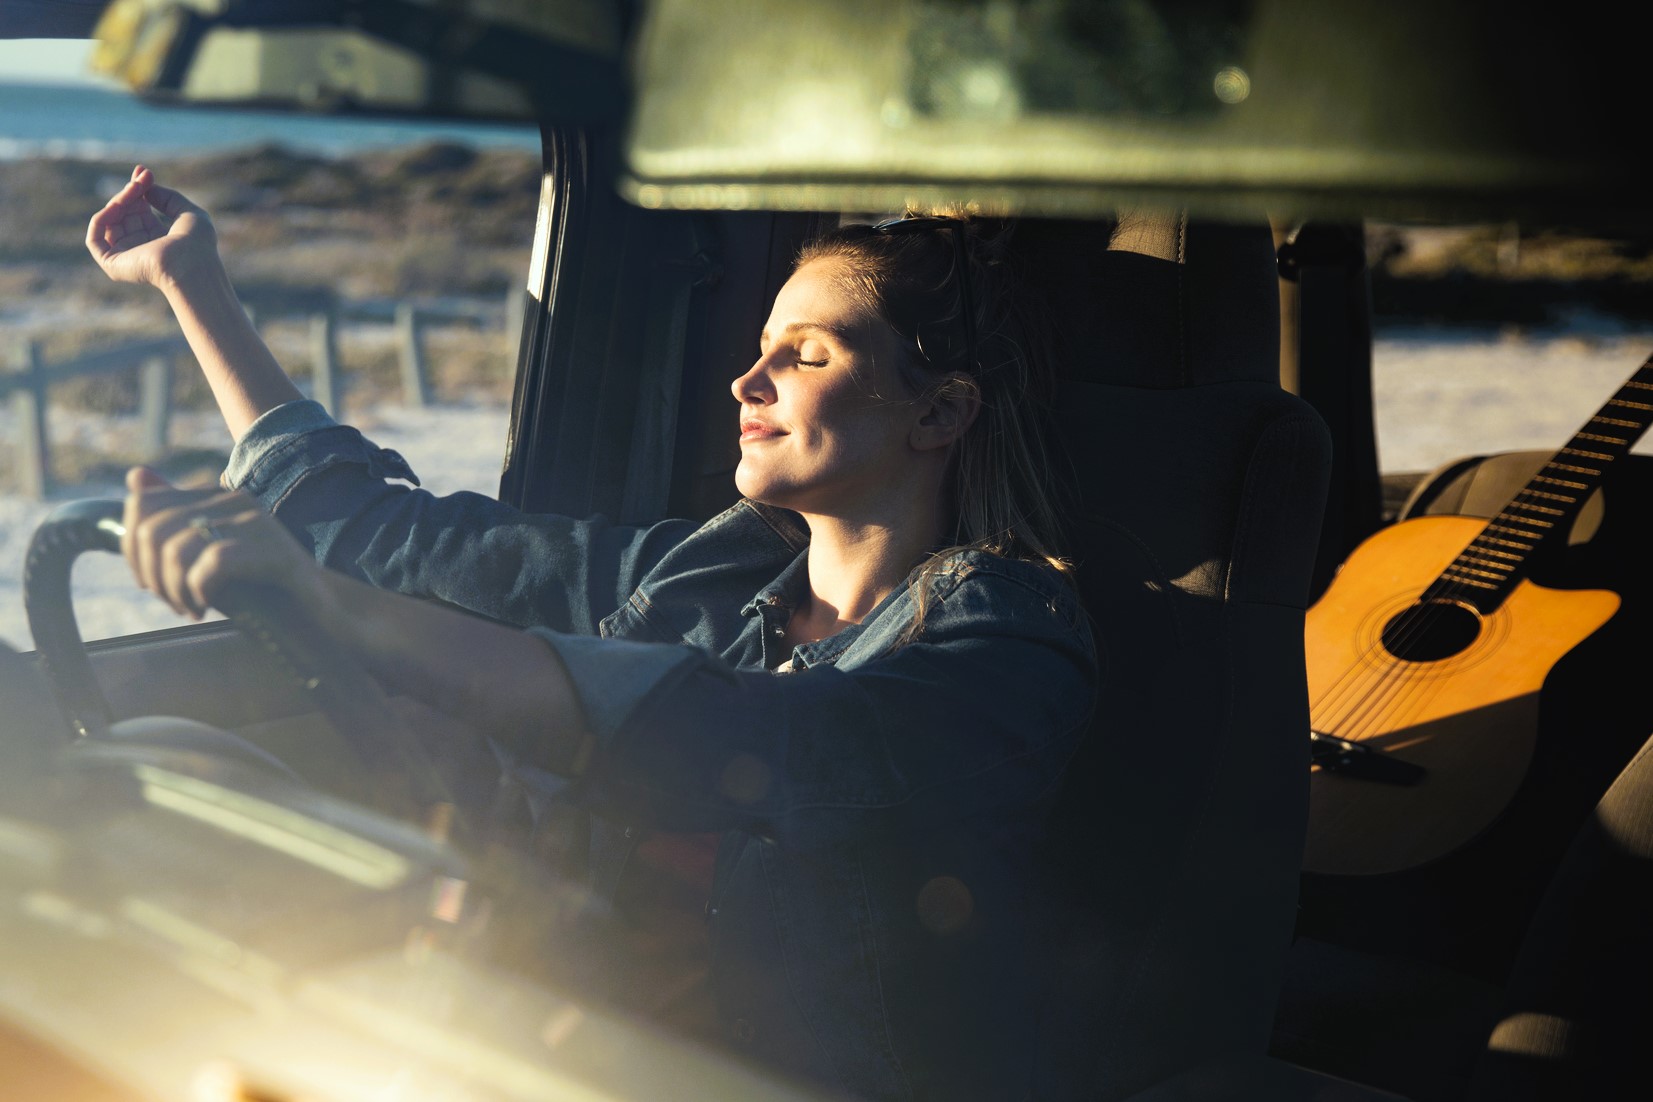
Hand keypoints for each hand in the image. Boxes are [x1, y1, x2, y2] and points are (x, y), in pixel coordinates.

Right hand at [86, 165, 220, 290]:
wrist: (191, 264)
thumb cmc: (197, 244)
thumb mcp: (188, 212)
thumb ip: (167, 197)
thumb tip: (144, 187)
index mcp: (160, 240)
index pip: (140, 211)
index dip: (139, 190)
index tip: (143, 171)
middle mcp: (142, 249)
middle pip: (125, 212)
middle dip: (131, 191)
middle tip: (142, 177)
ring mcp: (126, 257)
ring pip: (111, 221)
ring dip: (120, 200)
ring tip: (135, 189)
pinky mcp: (113, 264)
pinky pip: (95, 238)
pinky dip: (102, 218)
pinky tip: (117, 205)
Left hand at [121, 466, 333, 629]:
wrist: (319, 613)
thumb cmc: (260, 588)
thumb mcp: (205, 555)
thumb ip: (172, 521)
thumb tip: (134, 476)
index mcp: (216, 496)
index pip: (143, 504)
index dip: (133, 549)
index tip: (152, 582)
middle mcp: (234, 499)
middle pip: (152, 529)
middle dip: (152, 575)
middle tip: (174, 602)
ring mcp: (256, 522)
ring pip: (176, 548)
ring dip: (174, 590)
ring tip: (192, 608)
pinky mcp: (273, 550)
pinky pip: (212, 564)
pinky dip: (199, 591)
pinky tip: (209, 607)